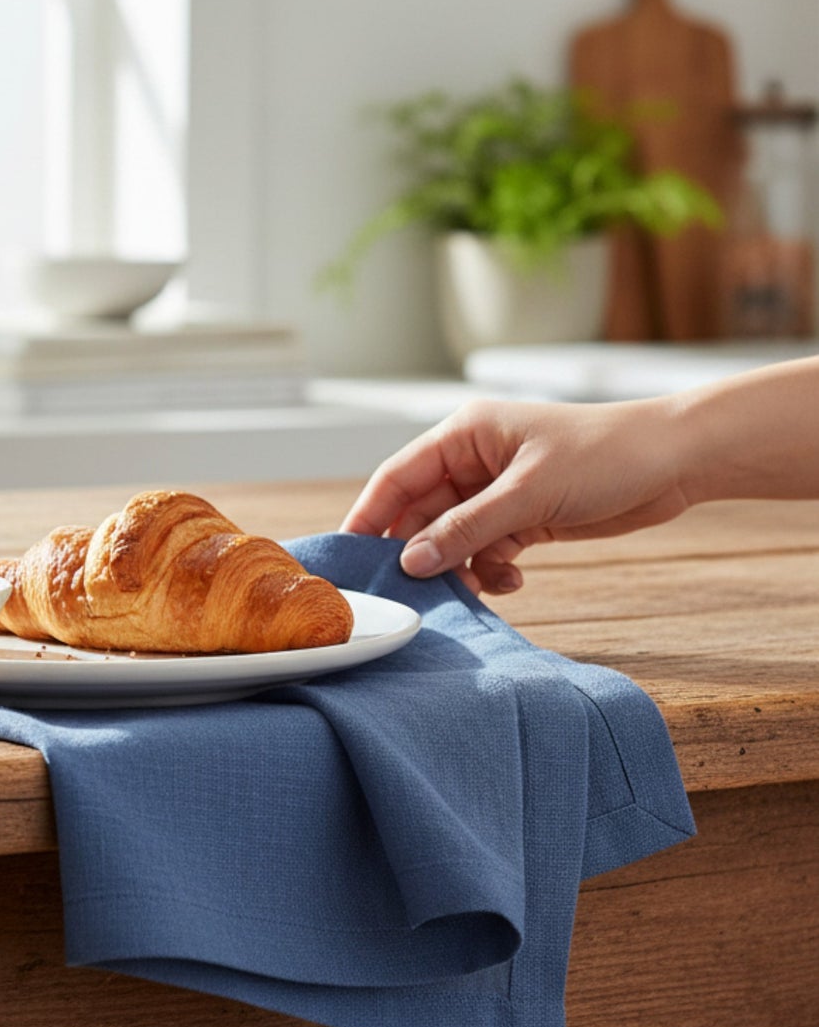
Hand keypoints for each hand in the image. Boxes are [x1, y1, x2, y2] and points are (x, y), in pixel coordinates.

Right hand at [341, 396, 692, 594]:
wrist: (676, 462)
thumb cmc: (605, 454)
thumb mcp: (528, 493)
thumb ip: (466, 529)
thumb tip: (412, 562)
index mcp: (464, 434)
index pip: (397, 477)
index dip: (369, 516)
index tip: (350, 556)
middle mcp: (473, 462)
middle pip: (421, 514)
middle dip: (419, 552)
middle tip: (409, 592)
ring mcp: (496, 492)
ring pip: (452, 539)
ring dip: (458, 567)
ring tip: (471, 590)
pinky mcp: (521, 518)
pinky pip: (485, 551)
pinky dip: (490, 572)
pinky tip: (511, 581)